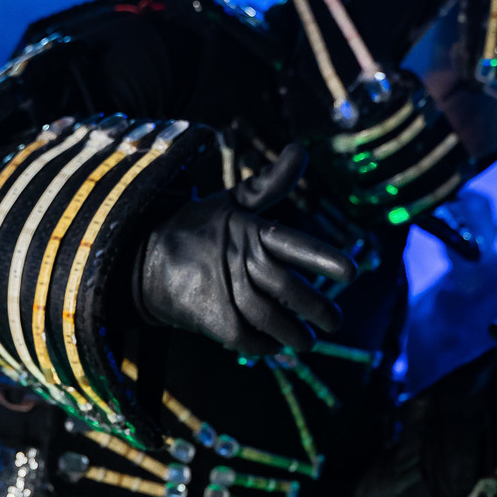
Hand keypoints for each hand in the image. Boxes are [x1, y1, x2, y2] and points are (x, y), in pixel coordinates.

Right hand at [139, 143, 356, 356]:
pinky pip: (246, 338)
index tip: (352, 273)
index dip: (322, 258)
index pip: (292, 243)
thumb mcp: (231, 202)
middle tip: (335, 322)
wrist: (144, 261)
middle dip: (316, 307)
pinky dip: (265, 345)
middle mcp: (238, 259)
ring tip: (310, 341)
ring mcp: (223, 289)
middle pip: (286, 287)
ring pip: (269, 317)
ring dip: (294, 334)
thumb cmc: (197, 230)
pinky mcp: (211, 317)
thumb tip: (300, 150)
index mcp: (248, 230)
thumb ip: (269, 183)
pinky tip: (277, 347)